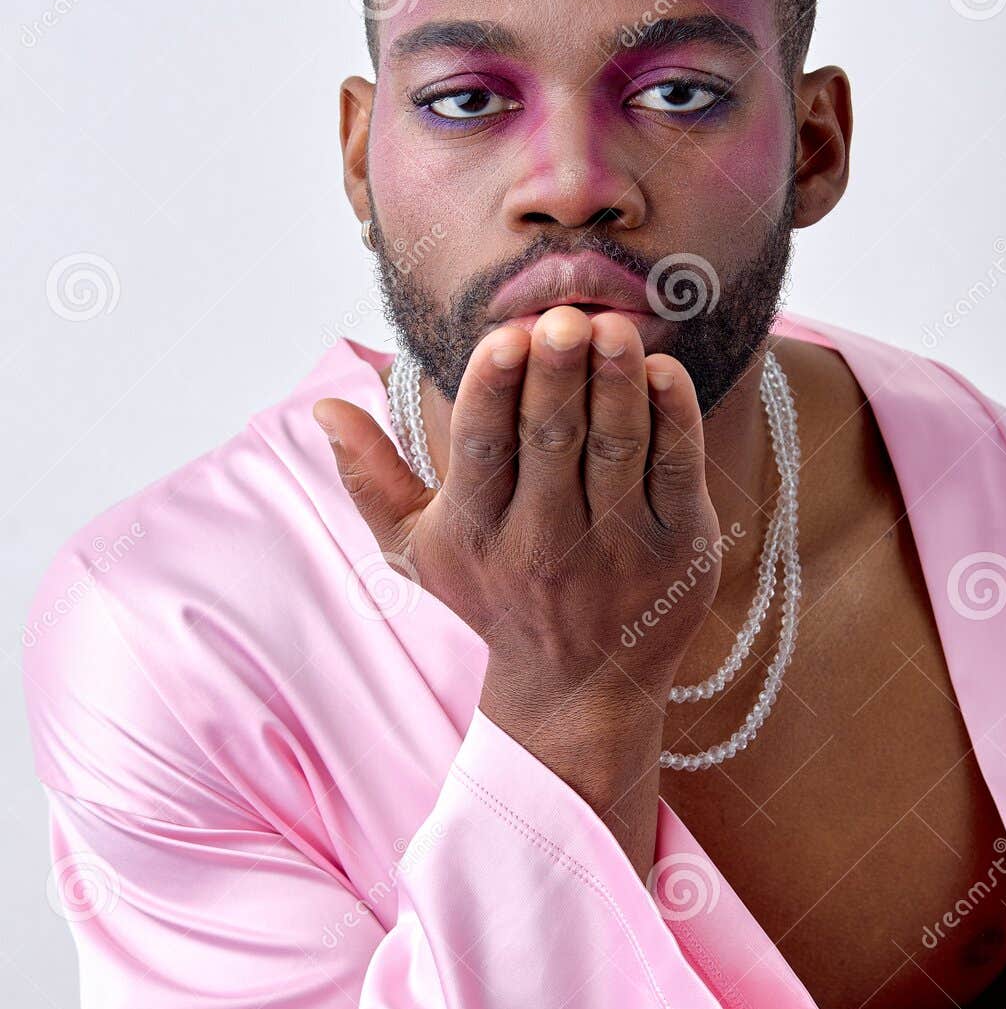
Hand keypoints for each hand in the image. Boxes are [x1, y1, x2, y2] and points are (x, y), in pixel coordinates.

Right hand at [314, 306, 721, 874]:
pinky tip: (663, 371)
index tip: (503, 337)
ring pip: (618, 449)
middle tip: (562, 317)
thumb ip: (371, 477)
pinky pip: (678, 473)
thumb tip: (323, 408)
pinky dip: (673, 420)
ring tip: (615, 327)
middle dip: (557, 375)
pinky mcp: (679, 549)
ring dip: (616, 384)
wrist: (578, 691)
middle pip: (553, 441)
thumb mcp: (417, 550)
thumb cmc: (493, 597)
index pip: (483, 449)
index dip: (493, 391)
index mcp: (478, 528)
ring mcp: (618, 546)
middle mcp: (546, 540)